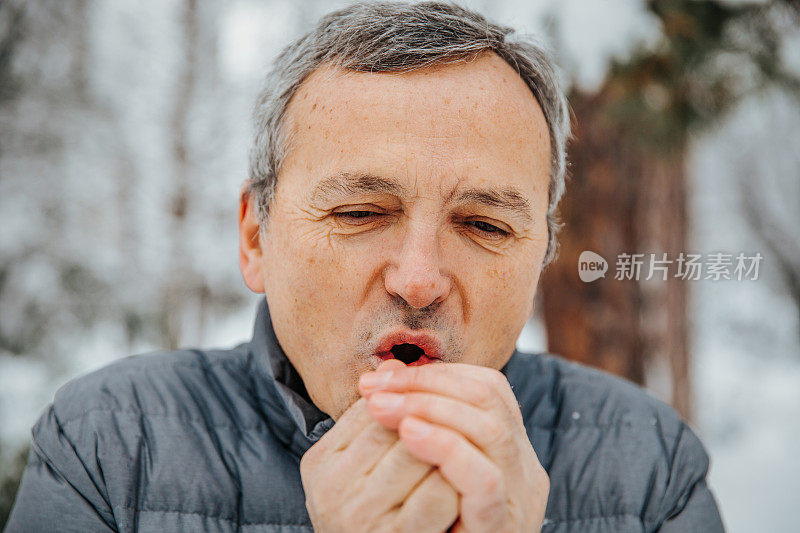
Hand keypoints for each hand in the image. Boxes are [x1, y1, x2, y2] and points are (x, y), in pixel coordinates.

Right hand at [300, 362, 458, 532]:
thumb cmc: (377, 518)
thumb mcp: (362, 469)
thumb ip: (376, 426)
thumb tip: (396, 365)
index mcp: (320, 463)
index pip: (374, 408)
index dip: (415, 399)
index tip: (442, 401)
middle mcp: (330, 490)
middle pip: (397, 426)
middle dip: (435, 419)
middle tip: (467, 417)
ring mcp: (357, 517)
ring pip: (420, 453)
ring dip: (452, 447)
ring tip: (471, 447)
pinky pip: (439, 493)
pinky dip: (460, 482)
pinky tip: (467, 485)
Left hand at [359, 362, 548, 531]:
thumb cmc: (428, 530)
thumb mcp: (425, 473)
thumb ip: (415, 429)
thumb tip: (379, 376)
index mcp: (509, 450)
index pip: (487, 386)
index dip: (435, 375)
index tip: (382, 378)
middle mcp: (525, 468)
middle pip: (490, 397)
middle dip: (427, 384)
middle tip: (377, 390)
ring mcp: (520, 498)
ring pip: (491, 430)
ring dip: (431, 408)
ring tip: (383, 409)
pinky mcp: (502, 527)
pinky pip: (484, 478)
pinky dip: (445, 448)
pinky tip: (409, 437)